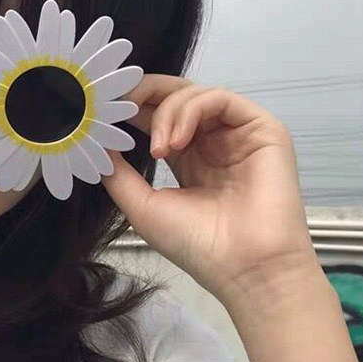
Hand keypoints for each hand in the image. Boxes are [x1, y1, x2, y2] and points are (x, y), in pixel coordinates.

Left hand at [100, 75, 320, 313]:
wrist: (245, 268)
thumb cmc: (197, 244)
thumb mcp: (143, 207)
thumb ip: (119, 173)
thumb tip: (100, 142)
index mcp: (187, 158)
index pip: (157, 116)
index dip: (130, 106)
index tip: (103, 108)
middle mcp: (213, 141)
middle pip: (176, 96)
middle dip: (144, 93)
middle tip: (119, 103)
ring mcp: (238, 134)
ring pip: (195, 95)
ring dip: (166, 113)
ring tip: (157, 149)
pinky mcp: (262, 129)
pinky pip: (220, 99)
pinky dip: (191, 110)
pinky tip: (175, 141)